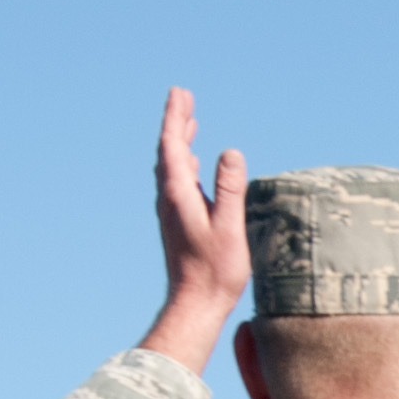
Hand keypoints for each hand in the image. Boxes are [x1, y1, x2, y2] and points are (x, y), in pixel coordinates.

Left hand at [138, 87, 247, 377]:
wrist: (195, 304)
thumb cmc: (215, 271)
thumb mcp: (228, 227)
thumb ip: (229, 188)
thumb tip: (230, 152)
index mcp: (178, 195)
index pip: (173, 145)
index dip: (176, 117)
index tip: (180, 94)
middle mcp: (169, 199)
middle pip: (169, 152)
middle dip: (176, 124)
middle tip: (183, 100)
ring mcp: (171, 212)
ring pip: (171, 167)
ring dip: (179, 144)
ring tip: (188, 126)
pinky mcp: (178, 223)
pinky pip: (176, 183)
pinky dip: (182, 165)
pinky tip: (190, 167)